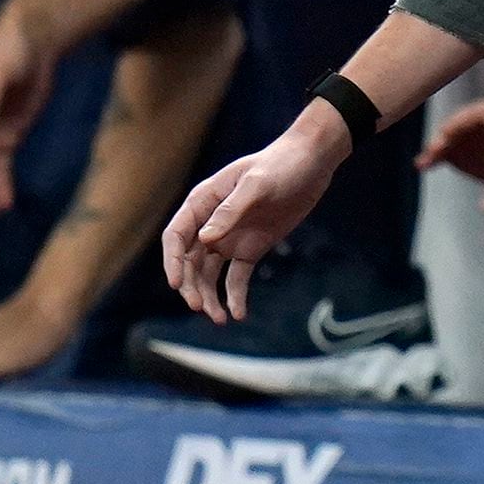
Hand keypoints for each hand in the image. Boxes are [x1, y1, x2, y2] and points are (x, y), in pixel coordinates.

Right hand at [165, 112, 348, 319]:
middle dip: (191, 286)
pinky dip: (235, 296)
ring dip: (210, 296)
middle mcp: (210, 223)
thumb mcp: (256, 184)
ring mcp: (229, 238)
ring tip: (219, 319)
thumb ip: (231, 210)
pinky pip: (236, 277)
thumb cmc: (280, 165)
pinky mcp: (250, 249)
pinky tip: (238, 314)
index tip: (177, 284)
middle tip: (200, 308)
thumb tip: (205, 238)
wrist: (310, 164)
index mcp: (203, 202)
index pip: (177, 237)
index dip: (172, 261)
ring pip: (209, 274)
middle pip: (189, 261)